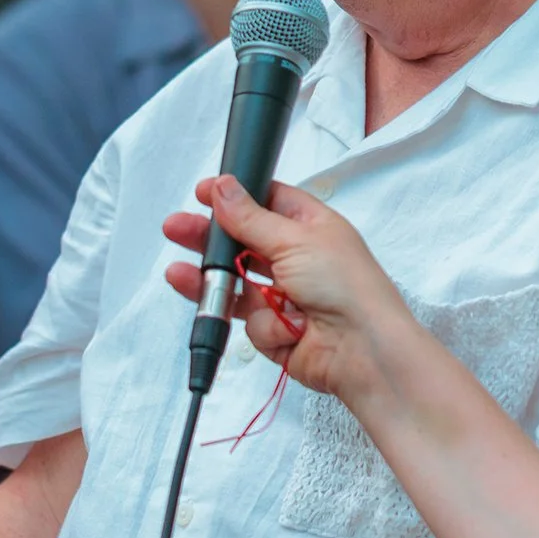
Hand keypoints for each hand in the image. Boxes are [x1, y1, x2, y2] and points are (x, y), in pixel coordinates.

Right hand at [162, 176, 420, 405]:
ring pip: (236, 284)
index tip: (202, 193)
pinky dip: (266, 325)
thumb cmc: (343, 285)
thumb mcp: (294, 239)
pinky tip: (287, 328)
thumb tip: (222, 187)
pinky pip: (251, 322)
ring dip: (213, 282)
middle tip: (175, 228)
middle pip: (242, 242)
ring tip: (179, 274)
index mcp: (310, 226)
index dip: (235, 196)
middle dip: (209, 239)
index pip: (267, 202)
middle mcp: (297, 258)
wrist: (363, 350)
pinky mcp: (277, 330)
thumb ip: (250, 218)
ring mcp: (286, 296)